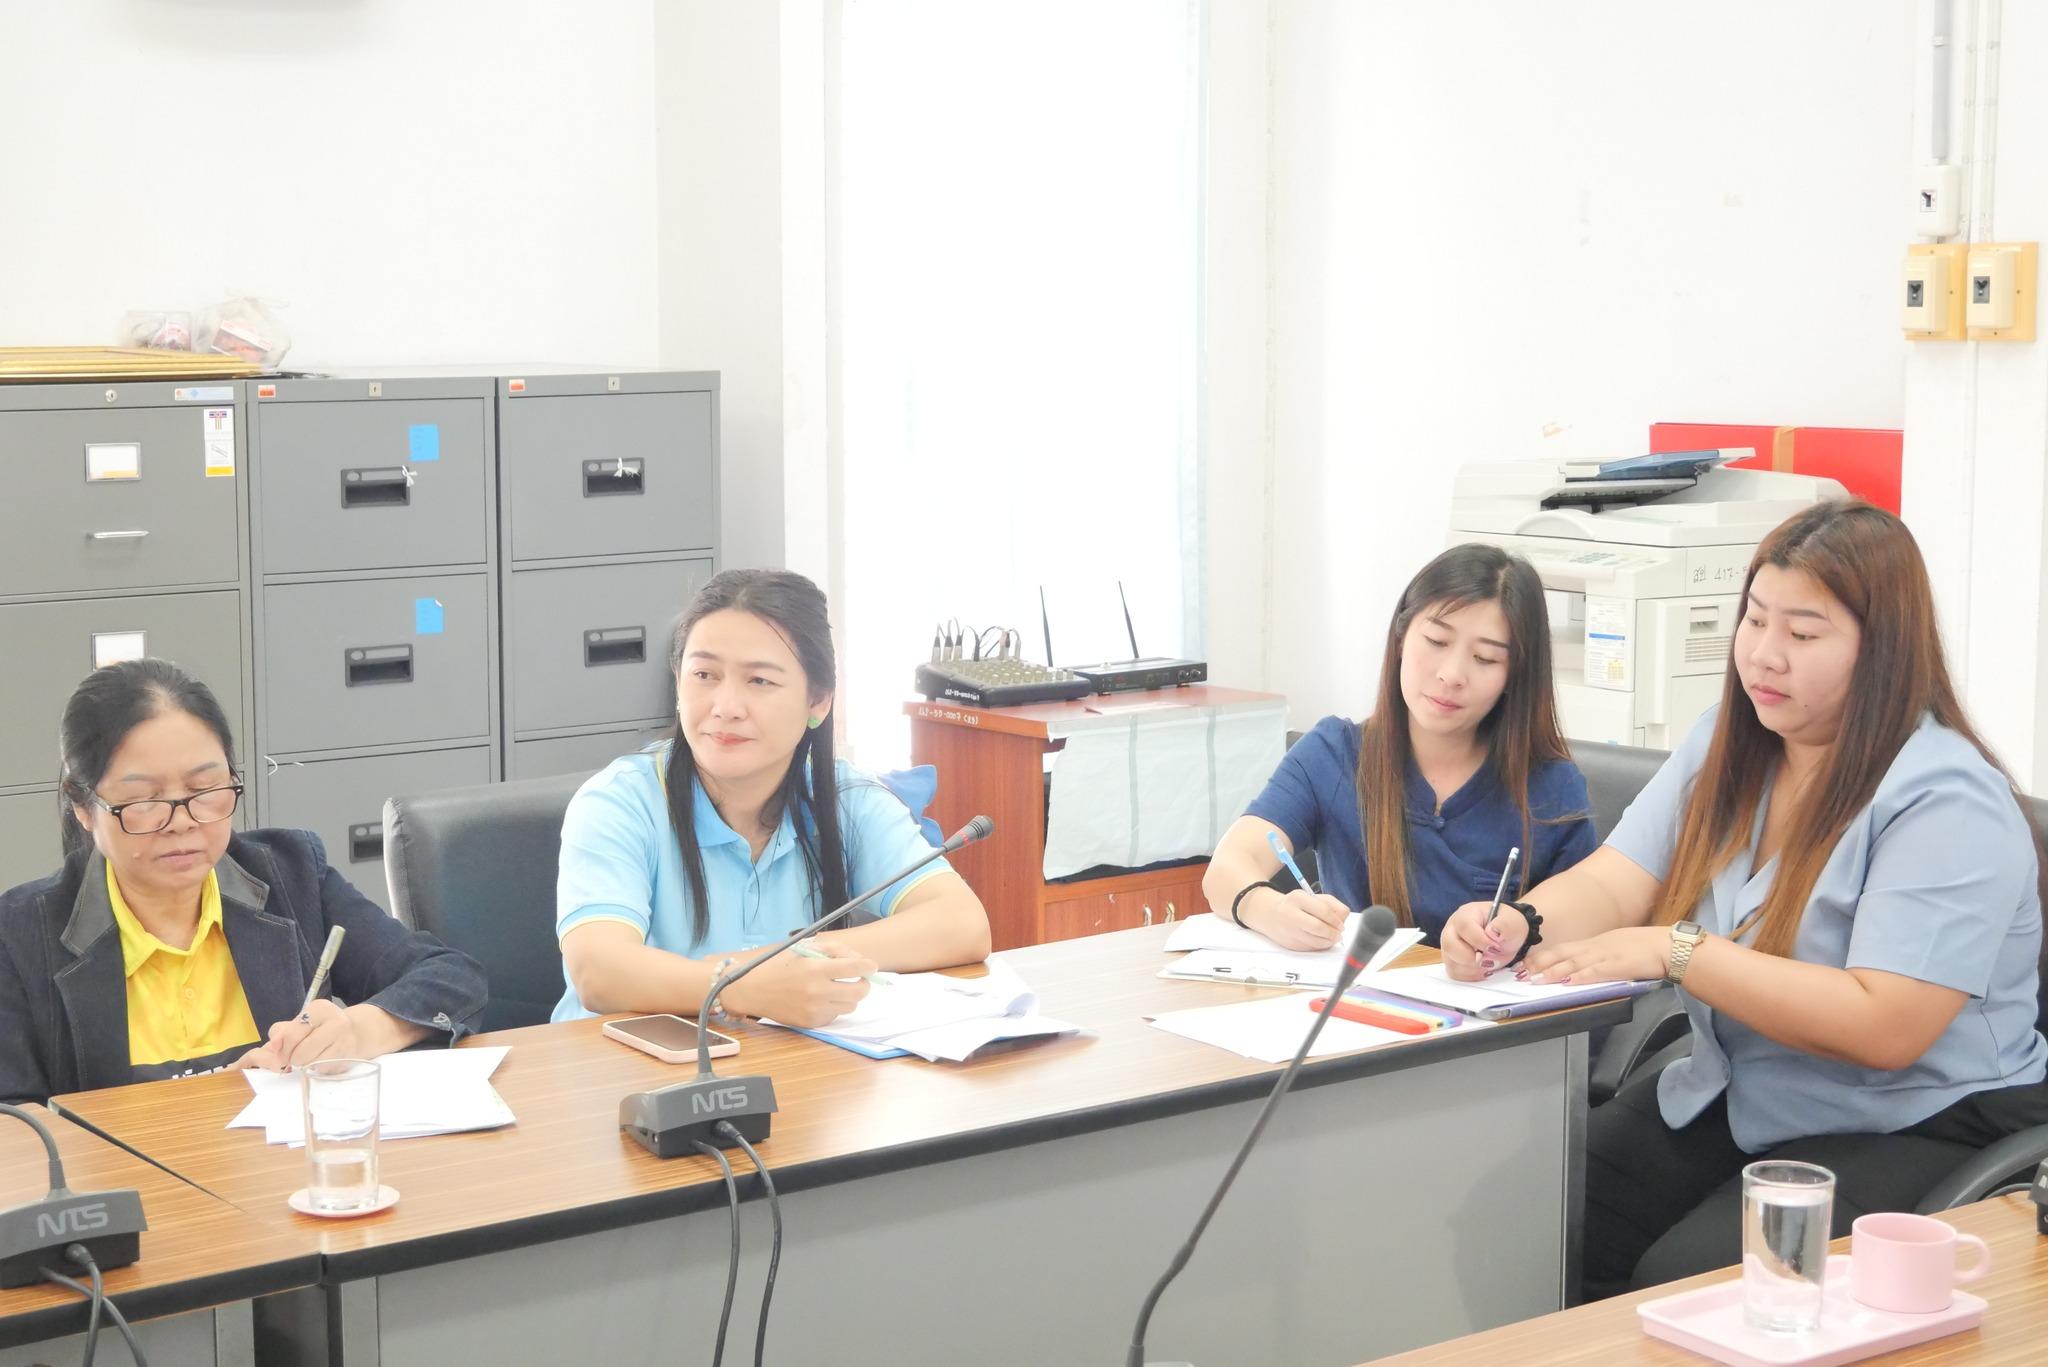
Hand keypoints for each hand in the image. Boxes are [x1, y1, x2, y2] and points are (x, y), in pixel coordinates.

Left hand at [231, 999, 358, 1071]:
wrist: (354, 1033)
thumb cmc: (319, 1028)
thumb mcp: (298, 1023)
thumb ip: (280, 1032)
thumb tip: (274, 1046)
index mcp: (319, 1009)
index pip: (291, 1034)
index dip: (281, 1048)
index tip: (281, 1052)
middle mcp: (336, 1023)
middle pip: (300, 1053)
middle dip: (293, 1058)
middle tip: (296, 1055)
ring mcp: (345, 1042)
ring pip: (310, 1065)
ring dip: (305, 1065)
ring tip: (310, 1057)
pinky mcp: (348, 1059)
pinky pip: (322, 1071)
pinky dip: (317, 1069)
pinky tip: (322, 1060)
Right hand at [717, 942, 876, 1027]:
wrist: (752, 989)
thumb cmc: (778, 965)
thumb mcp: (804, 948)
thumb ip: (834, 950)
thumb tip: (860, 961)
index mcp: (815, 969)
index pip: (855, 969)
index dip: (868, 966)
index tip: (870, 966)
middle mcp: (817, 991)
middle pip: (859, 992)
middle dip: (863, 983)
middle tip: (859, 979)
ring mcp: (814, 1010)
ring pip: (850, 1006)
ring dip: (849, 996)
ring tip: (837, 988)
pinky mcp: (811, 1023)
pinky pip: (835, 1016)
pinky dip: (834, 1007)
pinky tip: (822, 999)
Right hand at [1240, 887, 1349, 950]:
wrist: (1271, 915)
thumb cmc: (1297, 905)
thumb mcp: (1313, 897)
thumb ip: (1331, 905)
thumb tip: (1342, 921)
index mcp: (1298, 898)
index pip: (1324, 911)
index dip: (1336, 920)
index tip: (1341, 924)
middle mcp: (1291, 914)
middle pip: (1319, 928)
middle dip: (1333, 933)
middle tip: (1338, 933)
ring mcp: (1289, 931)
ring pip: (1316, 942)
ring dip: (1329, 942)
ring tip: (1332, 937)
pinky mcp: (1290, 945)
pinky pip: (1311, 948)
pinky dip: (1320, 946)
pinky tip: (1321, 940)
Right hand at [1440, 902, 1527, 980]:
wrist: (1505, 936)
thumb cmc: (1506, 927)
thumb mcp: (1513, 922)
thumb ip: (1505, 926)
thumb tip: (1492, 933)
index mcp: (1466, 914)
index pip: (1465, 927)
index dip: (1480, 941)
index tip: (1495, 948)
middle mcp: (1452, 929)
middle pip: (1450, 946)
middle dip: (1472, 958)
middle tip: (1489, 960)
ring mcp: (1450, 946)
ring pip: (1451, 963)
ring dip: (1473, 969)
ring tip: (1489, 964)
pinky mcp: (1452, 961)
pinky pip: (1454, 973)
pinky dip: (1470, 976)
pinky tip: (1482, 970)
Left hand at [1521, 926, 1671, 985]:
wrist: (1665, 946)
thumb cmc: (1642, 947)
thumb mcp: (1613, 947)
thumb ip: (1595, 955)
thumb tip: (1579, 965)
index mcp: (1593, 943)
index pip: (1562, 949)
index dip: (1542, 957)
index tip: (1525, 963)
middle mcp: (1594, 947)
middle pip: (1561, 955)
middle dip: (1539, 964)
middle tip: (1521, 973)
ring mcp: (1605, 956)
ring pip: (1573, 964)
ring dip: (1553, 972)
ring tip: (1536, 979)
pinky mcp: (1617, 966)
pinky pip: (1596, 972)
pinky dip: (1581, 977)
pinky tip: (1568, 982)